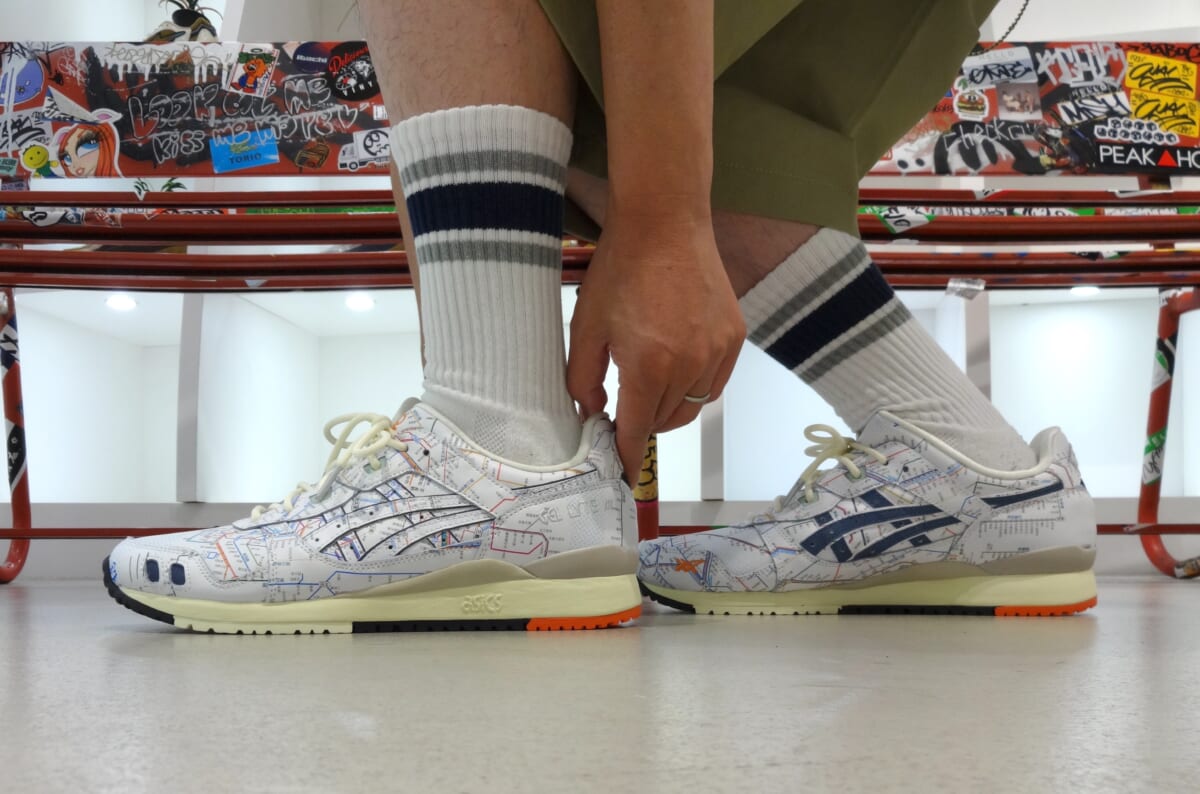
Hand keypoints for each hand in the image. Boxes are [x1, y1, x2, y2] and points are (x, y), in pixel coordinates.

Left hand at [567, 206, 745, 481]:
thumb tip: (593, 413)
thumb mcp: (586, 326)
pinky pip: (714, 385)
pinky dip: (694, 390)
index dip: (626, 456)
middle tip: (623, 411)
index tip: (620, 476)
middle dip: (643, 424)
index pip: (639, 430)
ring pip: (693, 407)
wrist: (665, 222)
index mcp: (649, 365)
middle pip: (666, 422)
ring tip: (647, 387)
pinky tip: (676, 371)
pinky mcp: (734, 337)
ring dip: (668, 409)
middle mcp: (690, 364)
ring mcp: (718, 351)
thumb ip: (582, 379)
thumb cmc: (620, 270)